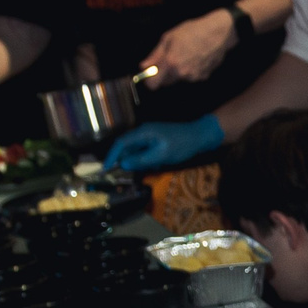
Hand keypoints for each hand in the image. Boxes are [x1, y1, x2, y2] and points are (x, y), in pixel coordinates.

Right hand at [103, 115, 223, 171]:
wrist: (201, 136)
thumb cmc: (182, 145)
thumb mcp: (161, 155)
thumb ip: (141, 160)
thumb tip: (124, 165)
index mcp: (142, 132)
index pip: (120, 143)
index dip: (112, 156)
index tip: (106, 169)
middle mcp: (143, 132)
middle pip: (126, 147)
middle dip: (125, 161)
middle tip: (124, 175)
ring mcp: (150, 136)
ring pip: (136, 151)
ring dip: (139, 162)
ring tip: (151, 168)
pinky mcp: (156, 141)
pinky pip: (146, 152)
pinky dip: (148, 160)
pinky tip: (158, 165)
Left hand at [142, 12, 238, 85]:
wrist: (218, 34)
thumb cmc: (193, 31)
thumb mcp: (169, 38)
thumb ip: (155, 55)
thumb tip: (143, 66)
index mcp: (170, 63)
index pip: (153, 84)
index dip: (149, 81)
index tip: (149, 75)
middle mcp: (181, 73)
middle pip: (166, 82)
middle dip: (164, 74)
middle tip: (168, 59)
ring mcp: (193, 77)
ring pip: (179, 79)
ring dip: (178, 71)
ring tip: (185, 54)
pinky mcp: (203, 77)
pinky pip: (191, 77)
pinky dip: (190, 70)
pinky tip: (195, 57)